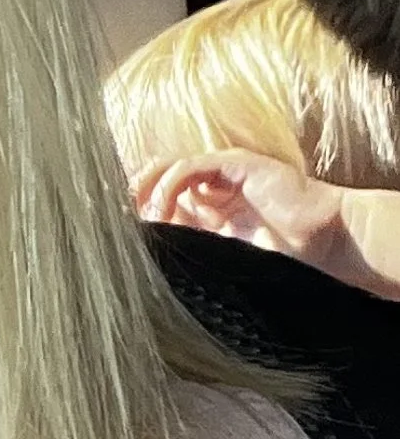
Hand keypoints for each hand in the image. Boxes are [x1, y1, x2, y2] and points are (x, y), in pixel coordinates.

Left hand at [134, 151, 399, 299]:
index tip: (113, 238)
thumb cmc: (281, 257)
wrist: (325, 243)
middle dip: (129, 198)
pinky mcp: (234, 164)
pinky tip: (162, 210)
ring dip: (145, 192)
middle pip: (152, 179)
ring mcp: (221, 172)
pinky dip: (168, 186)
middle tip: (114, 225)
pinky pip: (189, 167)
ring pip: (164, 168)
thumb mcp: (221, 259)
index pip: (154, 200)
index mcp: (204, 210)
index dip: (132, 214)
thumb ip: (189, 255)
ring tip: (140, 220)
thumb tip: (141, 274)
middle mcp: (208, 188)